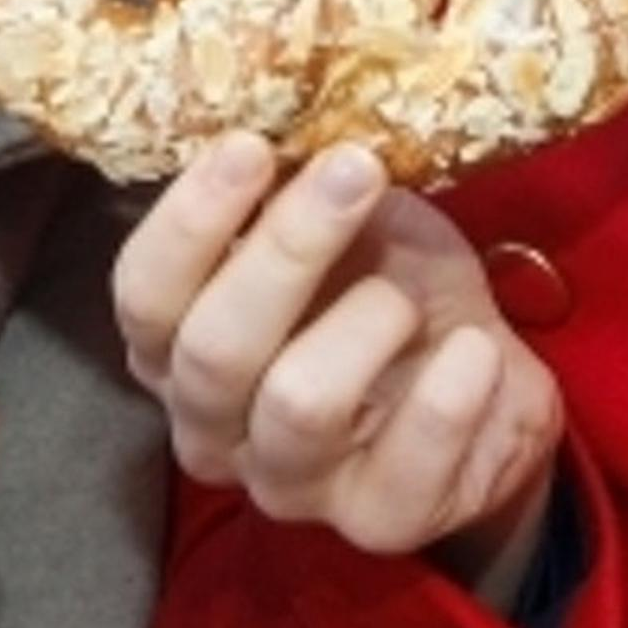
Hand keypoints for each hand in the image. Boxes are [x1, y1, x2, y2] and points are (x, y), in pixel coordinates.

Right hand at [109, 133, 561, 587]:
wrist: (485, 375)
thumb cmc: (387, 282)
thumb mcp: (339, 220)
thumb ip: (294, 182)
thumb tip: (283, 105)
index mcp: (177, 344)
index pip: (143, 293)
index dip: (190, 220)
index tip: (253, 144)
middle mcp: (212, 424)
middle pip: (215, 348)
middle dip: (287, 249)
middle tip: (355, 170)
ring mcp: (289, 483)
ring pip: (298, 405)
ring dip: (364, 324)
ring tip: (407, 294)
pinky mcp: (376, 522)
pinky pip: (405, 466)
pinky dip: (448, 396)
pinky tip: (474, 349)